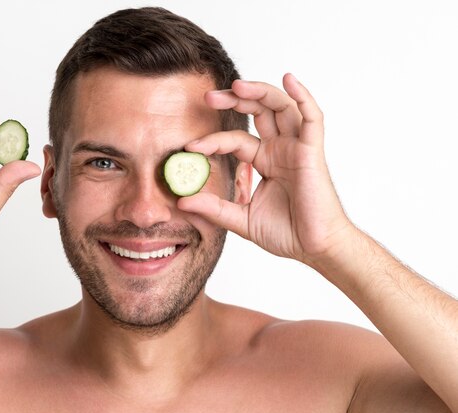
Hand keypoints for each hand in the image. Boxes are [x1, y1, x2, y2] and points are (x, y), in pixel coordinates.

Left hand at [179, 74, 352, 263]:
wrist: (314, 248)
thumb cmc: (286, 233)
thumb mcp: (241, 219)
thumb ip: (213, 209)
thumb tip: (181, 201)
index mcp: (265, 161)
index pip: (235, 140)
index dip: (213, 140)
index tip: (189, 147)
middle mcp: (280, 149)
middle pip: (257, 112)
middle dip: (233, 101)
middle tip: (208, 97)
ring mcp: (297, 148)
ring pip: (280, 107)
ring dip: (259, 92)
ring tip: (236, 86)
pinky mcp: (313, 152)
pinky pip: (312, 118)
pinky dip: (303, 96)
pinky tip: (289, 79)